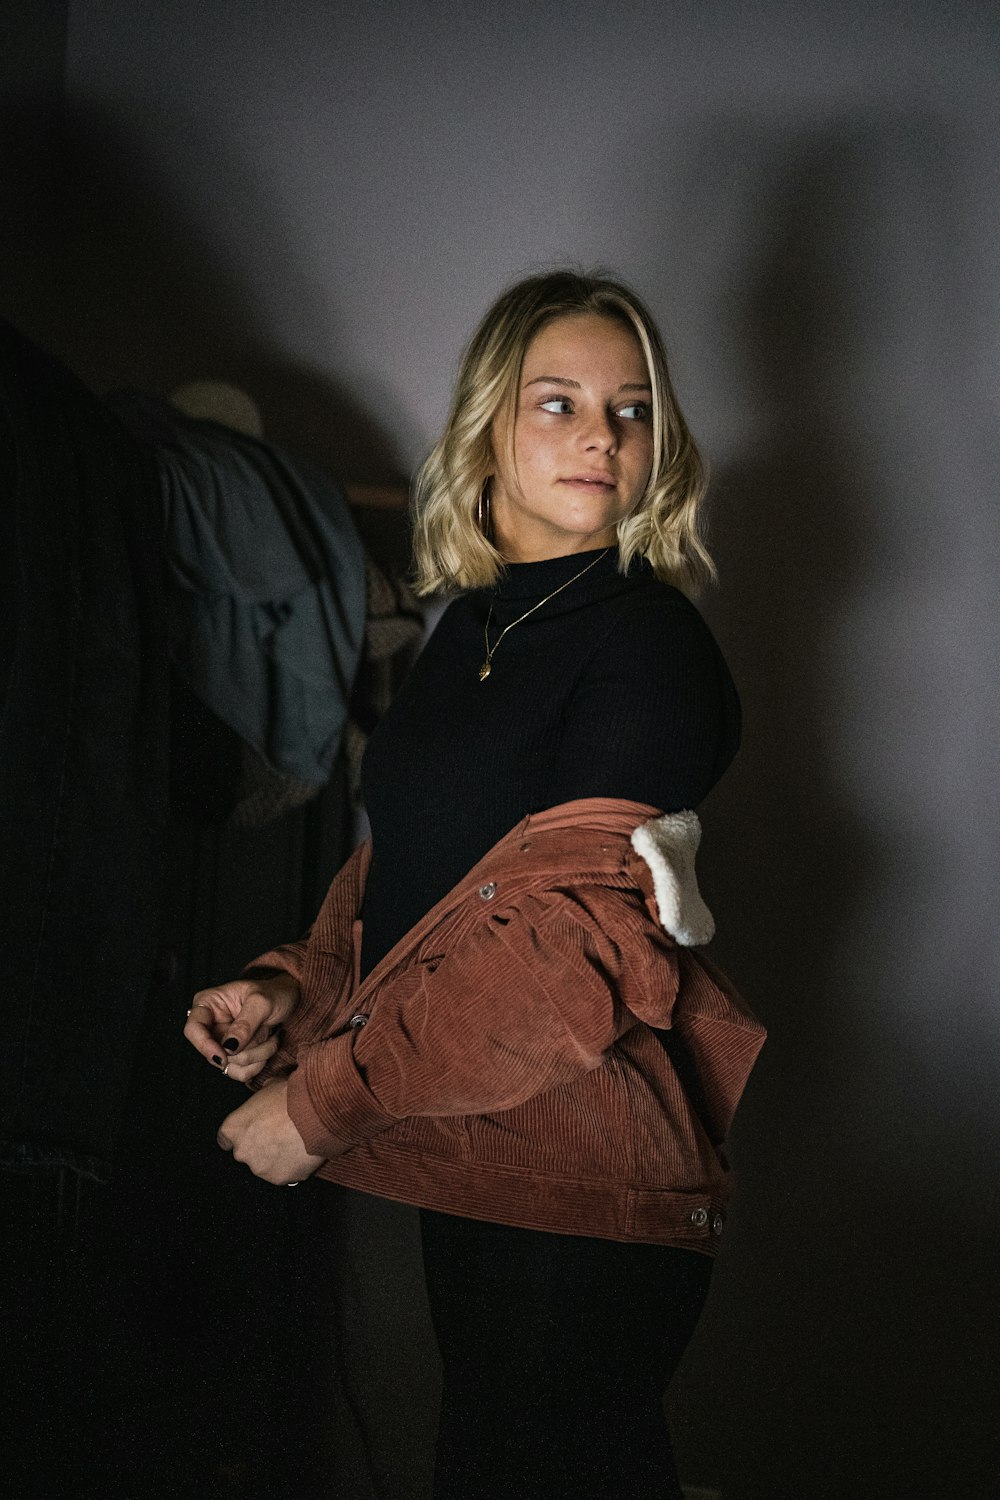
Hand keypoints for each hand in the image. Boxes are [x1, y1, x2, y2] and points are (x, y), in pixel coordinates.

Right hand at [184, 971, 300, 1082]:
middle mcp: (211, 1025)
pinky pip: (240, 1072)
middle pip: (213, 1054)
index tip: (224, 1056)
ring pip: (229, 1067)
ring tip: (272, 1036)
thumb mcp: (263, 1002)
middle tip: (267, 1033)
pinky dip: (259, 1063)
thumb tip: (228, 1048)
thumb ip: (245, 1024)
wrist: (290, 999)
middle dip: (244, 1050)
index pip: (193, 1029)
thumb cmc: (275, 993)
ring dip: (256, 1056)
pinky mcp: (234, 1057)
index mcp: (208, 1004)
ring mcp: (221, 1043)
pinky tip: (270, 1044)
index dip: (204, 1046)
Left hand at [216, 1078, 326, 1184]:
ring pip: (265, 1165)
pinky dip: (291, 1166)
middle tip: (278, 1134)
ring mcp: (260, 1168)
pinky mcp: (279, 1179)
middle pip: (246, 1153)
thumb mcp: (270, 1086)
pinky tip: (302, 1152)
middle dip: (259, 1146)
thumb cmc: (291, 1097)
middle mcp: (242, 1152)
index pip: (225, 1139)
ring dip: (275, 1157)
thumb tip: (267, 1093)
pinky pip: (284, 1174)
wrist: (316, 1114)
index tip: (250, 1131)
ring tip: (294, 1142)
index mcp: (234, 1128)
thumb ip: (261, 1097)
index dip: (240, 1134)